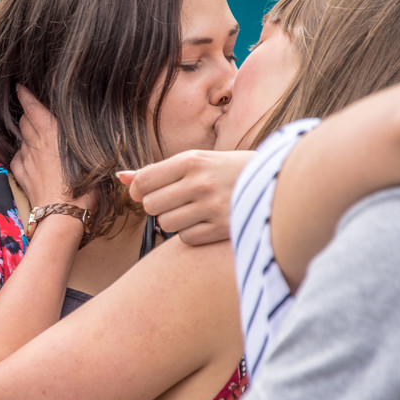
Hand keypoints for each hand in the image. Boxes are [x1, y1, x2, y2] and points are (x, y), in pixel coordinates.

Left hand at [10, 85, 96, 212]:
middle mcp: (35, 143)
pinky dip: (22, 154)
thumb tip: (81, 128)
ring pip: (20, 138)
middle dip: (26, 112)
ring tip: (32, 133)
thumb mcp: (89, 156)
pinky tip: (29, 157)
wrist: (64, 216)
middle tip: (31, 109)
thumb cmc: (85, 187)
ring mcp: (26, 160)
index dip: (25, 94)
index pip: (32, 106)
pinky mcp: (21, 176)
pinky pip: (17, 158)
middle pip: (24, 120)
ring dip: (24, 133)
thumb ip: (80, 138)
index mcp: (52, 132)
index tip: (20, 86)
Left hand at [118, 150, 252, 245]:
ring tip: (192, 211)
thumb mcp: (196, 161)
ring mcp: (212, 207)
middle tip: (176, 200)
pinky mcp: (223, 228)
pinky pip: (186, 239)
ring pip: (166, 224)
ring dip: (174, 221)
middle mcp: (200, 182)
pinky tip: (206, 222)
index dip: (139, 191)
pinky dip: (191, 234)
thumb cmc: (228, 170)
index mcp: (192, 160)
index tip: (148, 192)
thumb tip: (121, 178)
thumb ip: (157, 171)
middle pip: (150, 205)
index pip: (143, 181)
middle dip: (158, 206)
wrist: (278, 181)